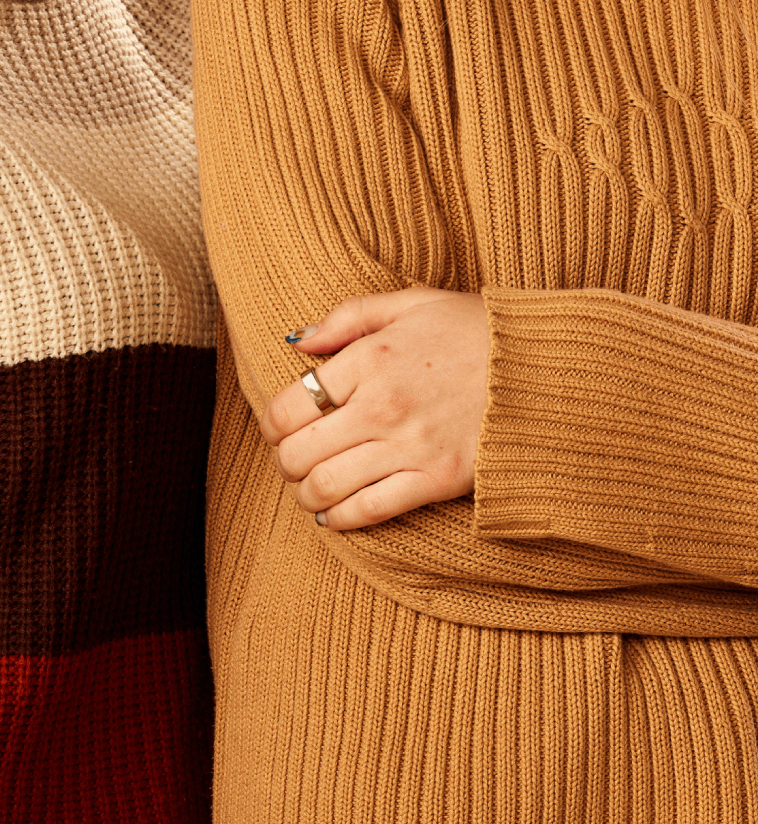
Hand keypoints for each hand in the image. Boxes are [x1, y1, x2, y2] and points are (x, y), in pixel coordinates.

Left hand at [260, 287, 489, 529]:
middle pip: (299, 451)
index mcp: (369, 359)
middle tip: (292, 463)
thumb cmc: (479, 331)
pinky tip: (335, 515)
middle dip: (285, 463)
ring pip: (325, 486)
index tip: (281, 430)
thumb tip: (297, 341)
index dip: (274, 425)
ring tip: (309, 491)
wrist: (549, 366)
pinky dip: (341, 519)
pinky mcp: (438, 479)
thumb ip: (347, 318)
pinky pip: (370, 509)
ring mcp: (409, 446)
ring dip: (306, 495)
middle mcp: (381, 405)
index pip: (289, 406)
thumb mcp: (412, 303)